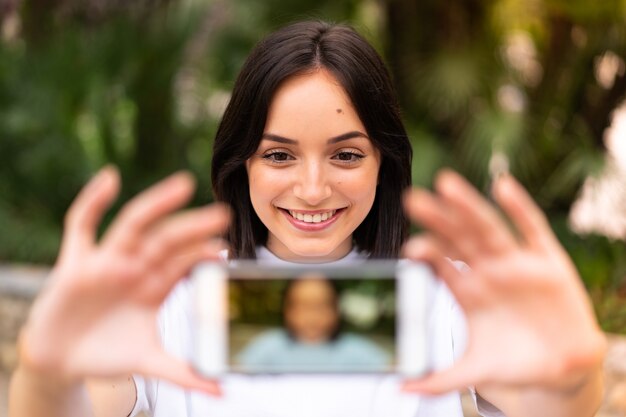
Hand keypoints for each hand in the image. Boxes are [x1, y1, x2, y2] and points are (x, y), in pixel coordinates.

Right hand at [18, 167, 229, 394]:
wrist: (62, 360)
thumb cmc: (108, 354)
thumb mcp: (148, 362)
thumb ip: (184, 374)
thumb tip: (221, 391)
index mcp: (155, 288)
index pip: (184, 264)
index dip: (203, 256)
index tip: (225, 250)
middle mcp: (136, 269)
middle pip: (167, 241)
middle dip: (192, 228)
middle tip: (222, 214)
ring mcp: (108, 262)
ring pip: (135, 226)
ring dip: (156, 205)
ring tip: (182, 185)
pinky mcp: (76, 261)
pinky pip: (81, 224)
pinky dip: (92, 201)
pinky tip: (109, 179)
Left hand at [401, 170, 605, 394]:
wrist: (562, 366)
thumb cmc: (515, 362)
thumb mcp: (475, 370)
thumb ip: (438, 380)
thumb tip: (401, 391)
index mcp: (467, 291)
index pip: (441, 264)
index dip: (426, 253)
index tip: (409, 248)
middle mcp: (487, 271)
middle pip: (457, 238)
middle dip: (437, 219)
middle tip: (414, 199)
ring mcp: (515, 263)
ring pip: (488, 228)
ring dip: (469, 206)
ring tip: (447, 184)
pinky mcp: (547, 261)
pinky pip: (532, 229)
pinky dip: (519, 208)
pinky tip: (503, 186)